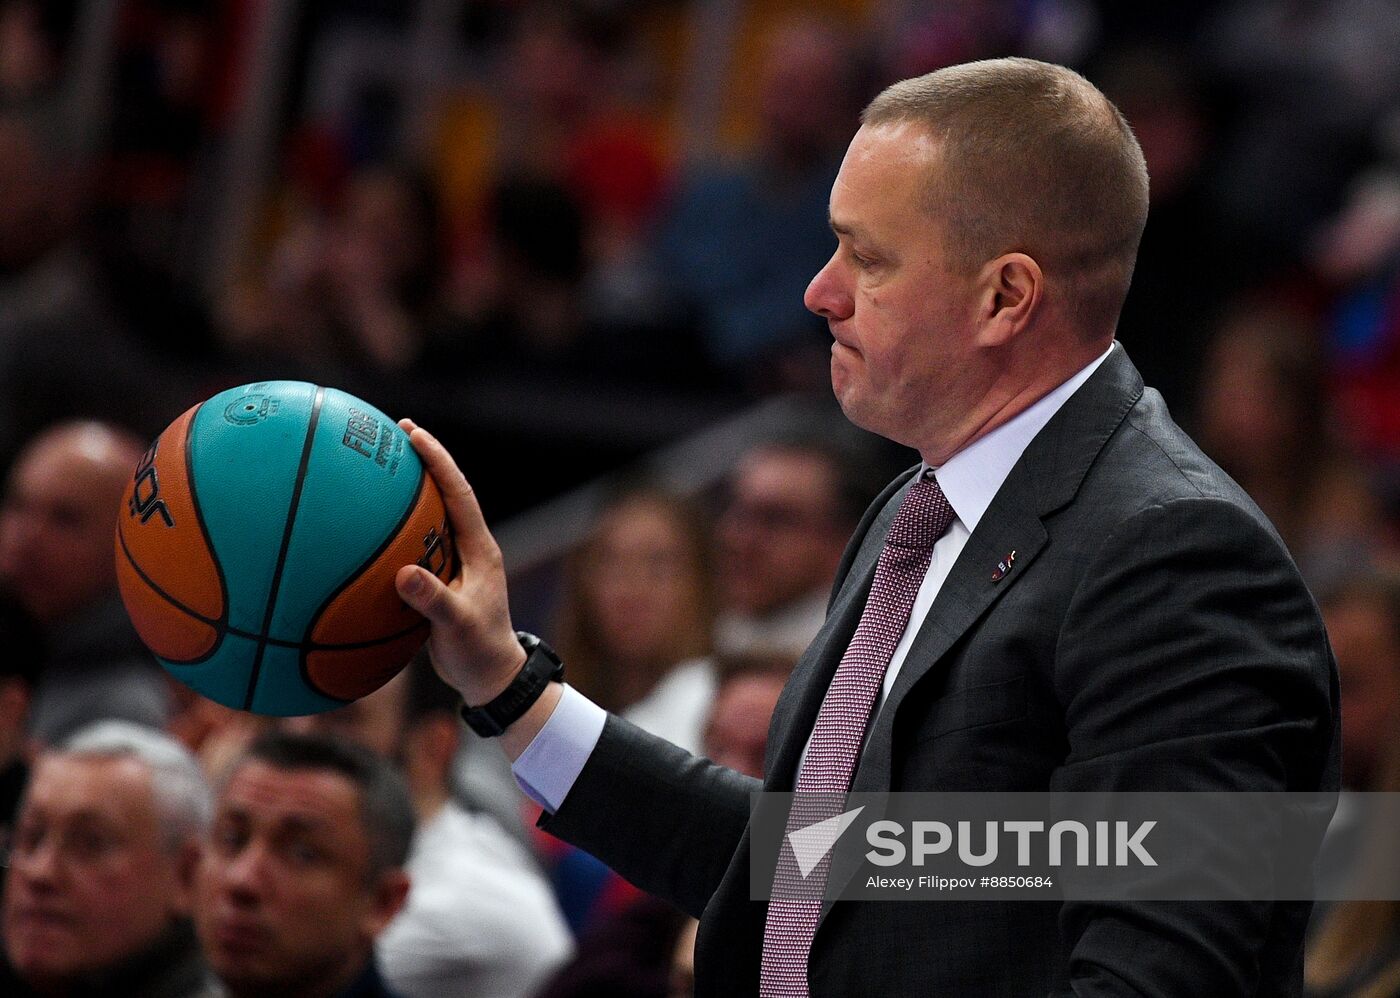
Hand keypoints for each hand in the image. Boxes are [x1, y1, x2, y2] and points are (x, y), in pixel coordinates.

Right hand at [394, 419, 526, 704]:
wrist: (490, 677)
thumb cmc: (479, 651)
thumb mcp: (457, 626)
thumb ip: (433, 600)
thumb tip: (403, 574)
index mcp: (478, 549)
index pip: (459, 493)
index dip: (438, 461)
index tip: (414, 433)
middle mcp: (468, 548)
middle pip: (444, 494)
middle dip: (422, 462)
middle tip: (394, 432)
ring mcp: (453, 562)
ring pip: (427, 517)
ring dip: (405, 493)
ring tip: (375, 468)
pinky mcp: (439, 579)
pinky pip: (412, 545)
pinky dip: (390, 532)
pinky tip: (360, 529)